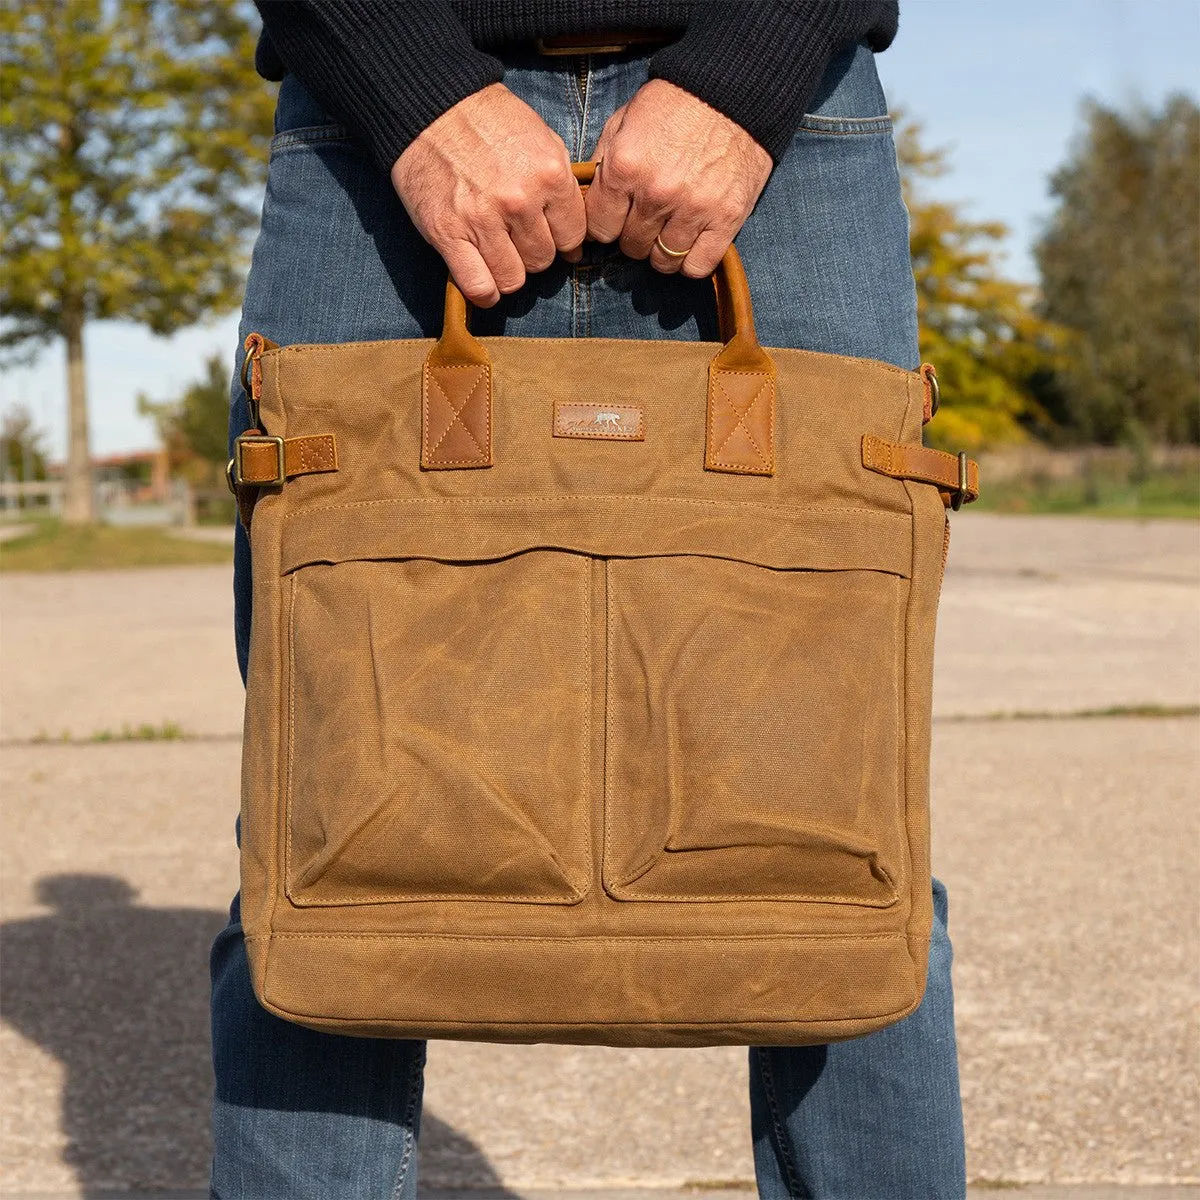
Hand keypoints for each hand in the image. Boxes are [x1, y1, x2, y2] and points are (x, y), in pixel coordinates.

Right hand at [391, 83, 585, 306]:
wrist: (431, 106)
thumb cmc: (489, 122)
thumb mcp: (541, 139)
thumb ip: (561, 187)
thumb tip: (573, 241)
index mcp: (549, 175)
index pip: (572, 236)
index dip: (562, 239)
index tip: (549, 234)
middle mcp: (519, 201)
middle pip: (542, 261)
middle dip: (533, 253)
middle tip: (517, 237)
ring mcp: (483, 220)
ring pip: (513, 279)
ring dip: (508, 272)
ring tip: (499, 252)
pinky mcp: (448, 234)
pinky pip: (479, 287)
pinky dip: (485, 292)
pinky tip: (485, 281)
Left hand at [585, 79, 772, 276]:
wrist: (732, 91)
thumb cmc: (674, 105)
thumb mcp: (624, 121)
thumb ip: (603, 163)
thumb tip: (589, 201)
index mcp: (624, 167)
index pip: (599, 229)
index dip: (606, 225)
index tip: (616, 218)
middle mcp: (656, 193)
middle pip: (630, 247)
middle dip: (634, 236)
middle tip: (647, 219)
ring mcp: (693, 209)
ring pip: (662, 262)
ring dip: (662, 251)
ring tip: (669, 231)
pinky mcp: (726, 219)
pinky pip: (697, 266)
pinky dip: (690, 261)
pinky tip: (690, 243)